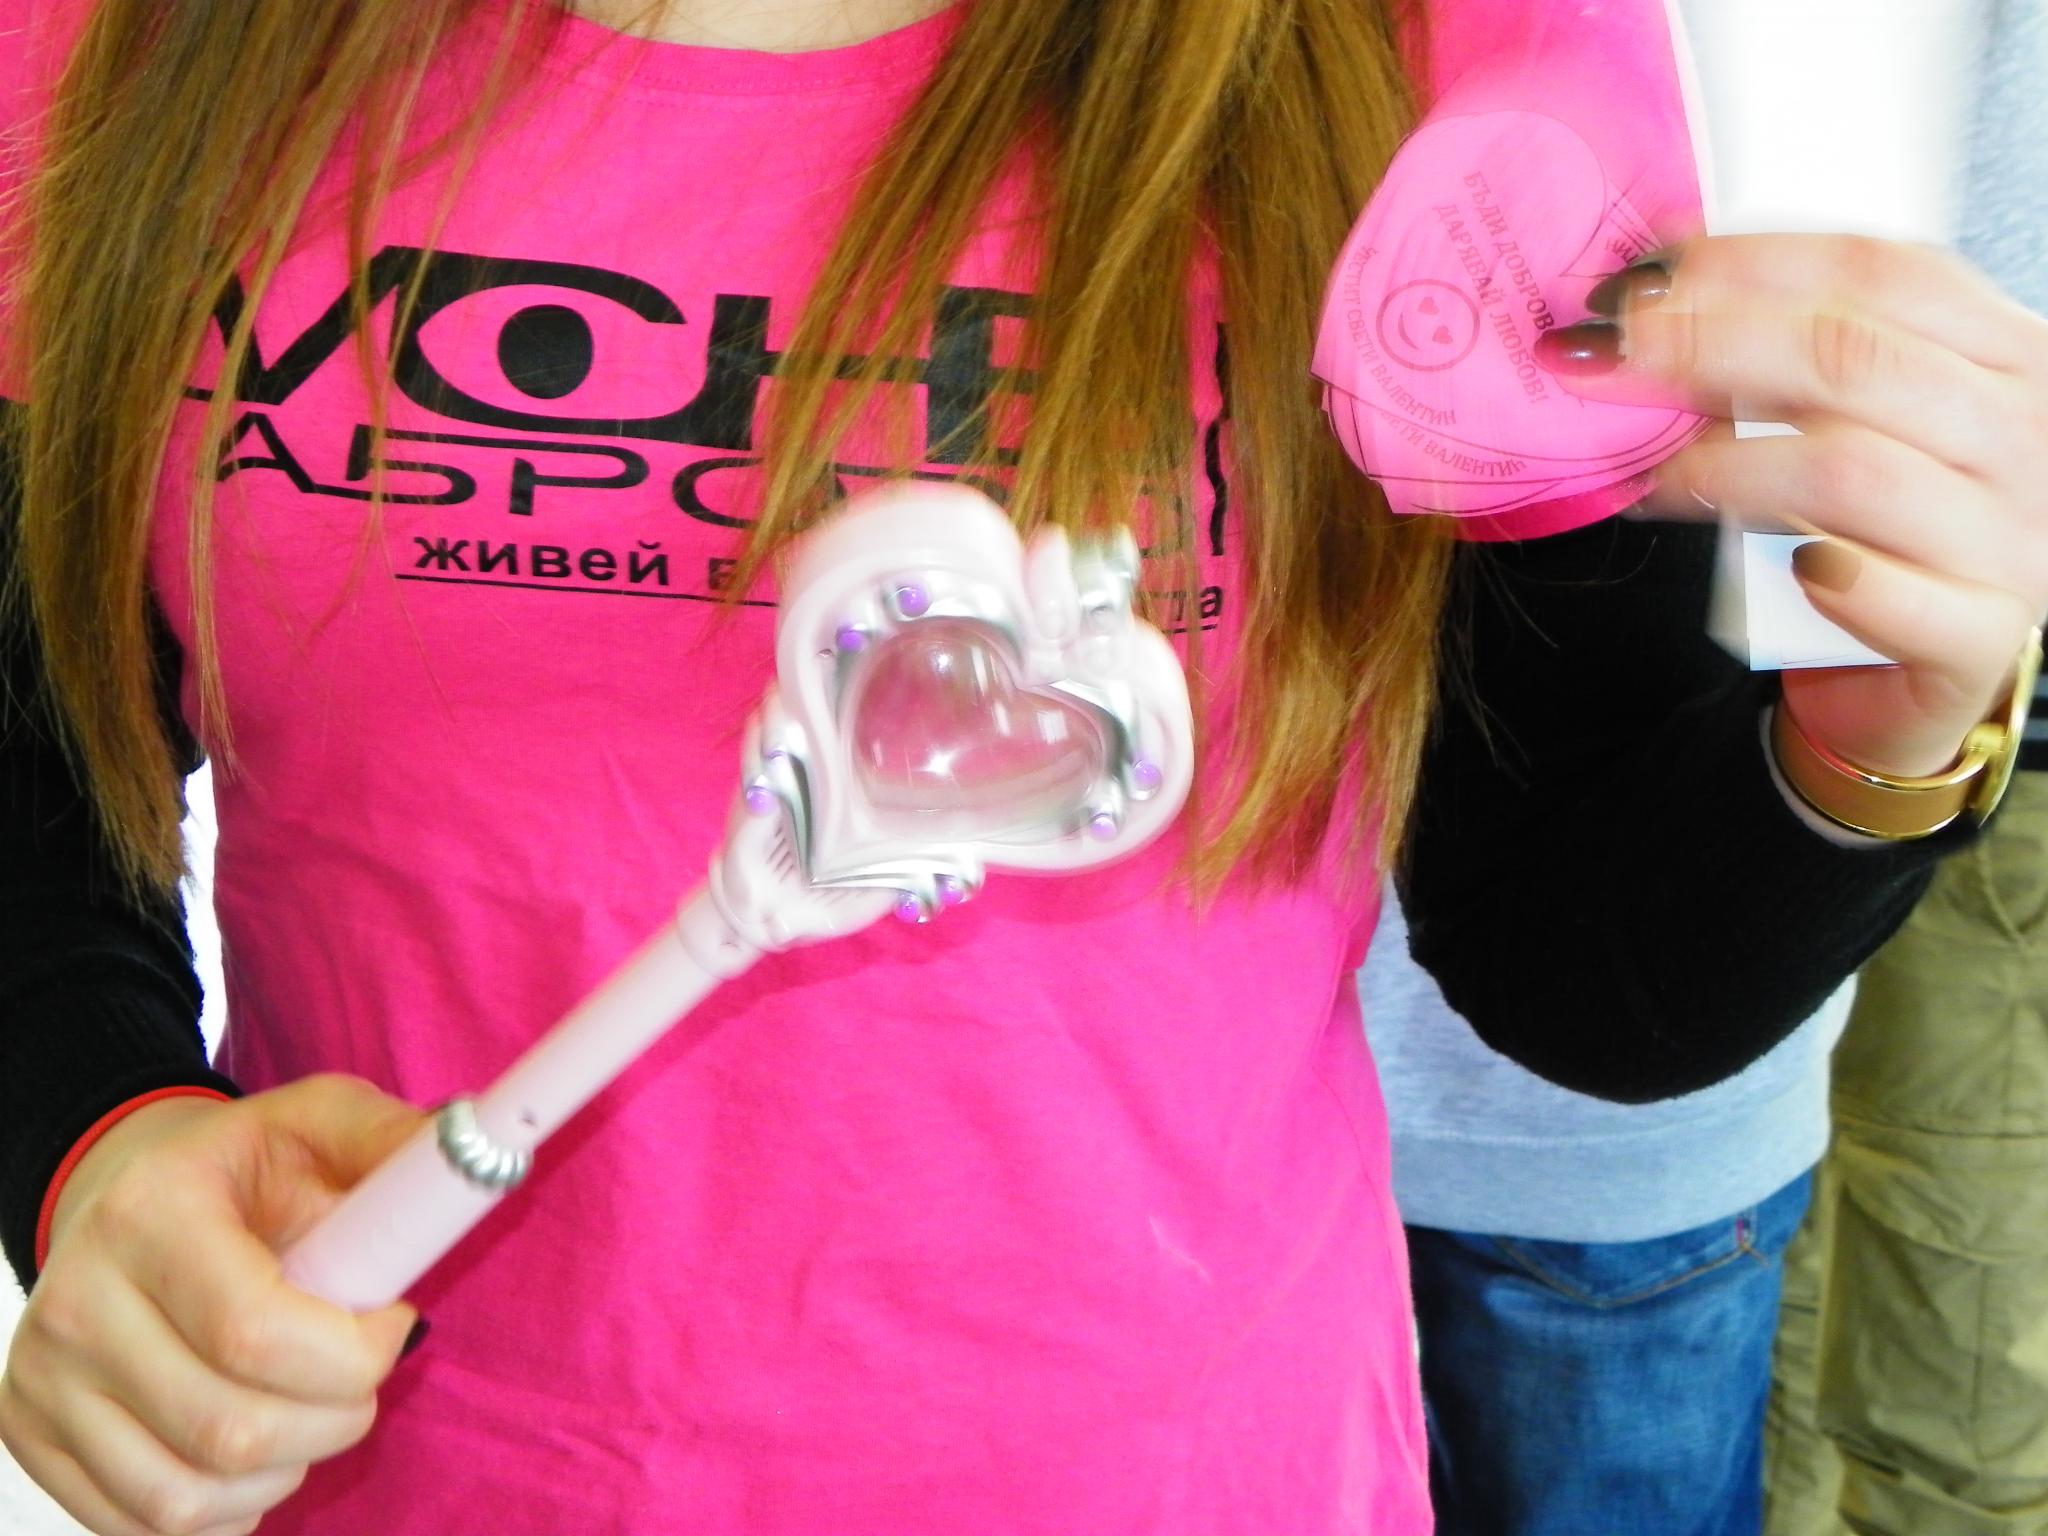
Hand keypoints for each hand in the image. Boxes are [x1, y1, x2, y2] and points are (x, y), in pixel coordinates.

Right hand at [0, 1075, 430, 1535]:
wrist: (123, 1196)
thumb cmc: (242, 1170)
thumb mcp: (320, 1120)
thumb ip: (393, 1140)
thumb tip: (478, 1150)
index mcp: (152, 1214)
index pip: (256, 1333)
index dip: (353, 1354)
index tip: (392, 1325)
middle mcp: (80, 1301)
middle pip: (231, 1430)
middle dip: (335, 1418)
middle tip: (360, 1377)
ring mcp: (45, 1378)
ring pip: (186, 1497)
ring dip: (284, 1471)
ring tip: (308, 1409)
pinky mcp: (32, 1436)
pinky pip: (141, 1526)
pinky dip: (223, 1510)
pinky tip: (255, 1449)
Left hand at [1538, 233, 2047, 777]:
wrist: (1946, 670)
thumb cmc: (1895, 530)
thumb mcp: (1871, 421)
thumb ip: (1804, 362)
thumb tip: (1661, 305)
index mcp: (2003, 356)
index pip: (1885, 275)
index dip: (1757, 262)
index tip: (1652, 272)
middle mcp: (2018, 435)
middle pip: (1853, 358)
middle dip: (1711, 345)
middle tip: (1612, 355)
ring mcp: (2010, 536)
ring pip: (1853, 468)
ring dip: (1729, 462)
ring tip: (1653, 472)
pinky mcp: (1982, 637)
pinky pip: (1890, 597)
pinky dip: (1824, 576)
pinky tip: (1781, 566)